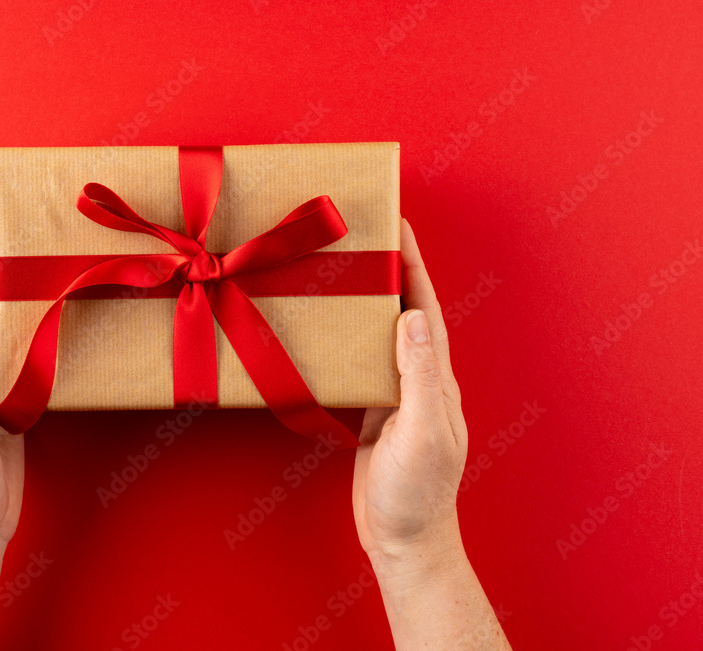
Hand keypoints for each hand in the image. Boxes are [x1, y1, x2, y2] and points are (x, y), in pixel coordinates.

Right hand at [353, 218, 467, 566]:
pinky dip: (348, 338)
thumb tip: (412, 317)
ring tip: (342, 270)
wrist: (404, 539)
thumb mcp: (423, 432)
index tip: (397, 225)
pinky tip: (329, 329)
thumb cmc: (418, 492)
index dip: (413, 265)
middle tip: (363, 236)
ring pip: (380, 333)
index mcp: (434, 378)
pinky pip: (361, 363)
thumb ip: (420, 376)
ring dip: (367, 299)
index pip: (424, 308)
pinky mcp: (375, 413)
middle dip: (390, 270)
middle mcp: (418, 378)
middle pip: (404, 311)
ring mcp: (395, 395)